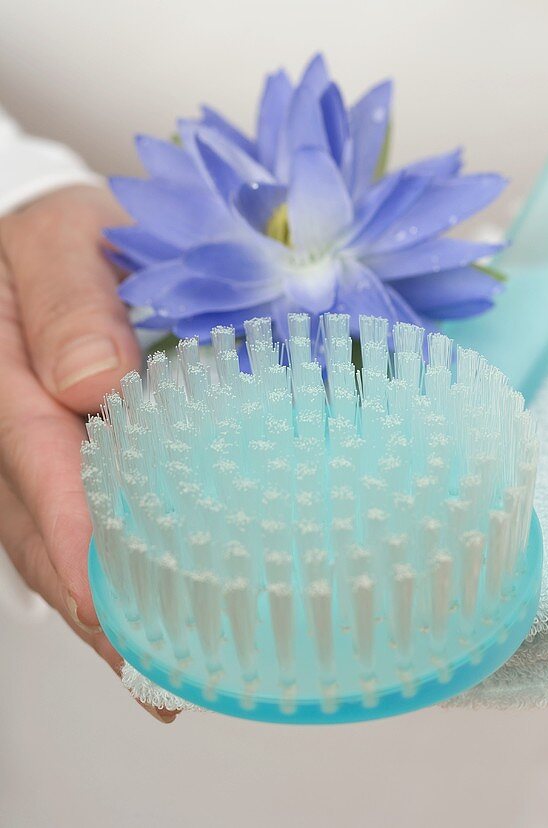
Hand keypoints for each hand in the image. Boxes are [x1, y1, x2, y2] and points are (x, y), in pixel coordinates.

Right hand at [0, 184, 176, 721]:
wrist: (46, 234)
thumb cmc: (60, 235)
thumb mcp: (63, 239)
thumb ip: (72, 301)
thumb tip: (95, 381)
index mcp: (8, 379)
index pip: (39, 468)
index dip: (77, 541)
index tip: (117, 604)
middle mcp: (10, 434)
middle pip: (43, 535)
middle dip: (97, 610)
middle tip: (158, 680)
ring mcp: (30, 457)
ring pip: (57, 547)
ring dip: (107, 613)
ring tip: (166, 676)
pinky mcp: (59, 462)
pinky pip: (77, 527)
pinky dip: (114, 577)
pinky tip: (159, 617)